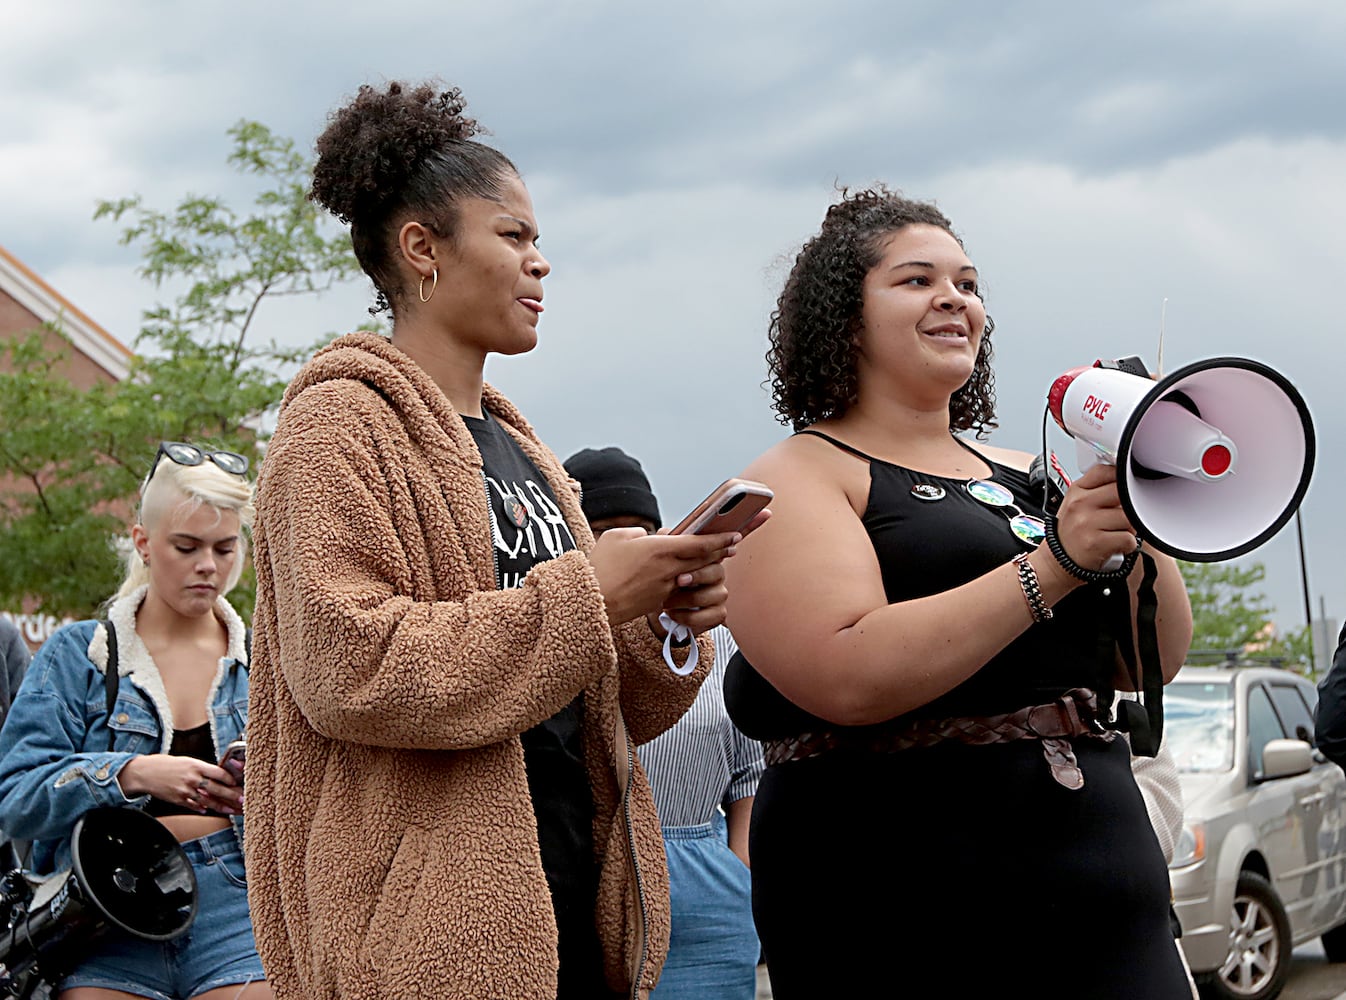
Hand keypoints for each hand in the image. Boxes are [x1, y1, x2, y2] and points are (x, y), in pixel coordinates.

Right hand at [117, 754, 242, 814]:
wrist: (145, 772)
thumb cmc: (168, 764)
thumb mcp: (187, 761)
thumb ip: (202, 769)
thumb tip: (219, 776)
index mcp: (196, 765)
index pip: (219, 773)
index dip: (230, 779)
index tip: (239, 784)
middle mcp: (192, 778)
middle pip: (216, 789)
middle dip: (231, 796)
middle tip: (243, 800)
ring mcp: (185, 790)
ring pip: (207, 800)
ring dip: (221, 806)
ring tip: (232, 810)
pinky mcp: (177, 800)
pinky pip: (193, 806)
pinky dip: (202, 808)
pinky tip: (209, 810)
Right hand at [589, 527, 738, 626]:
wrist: (592, 602)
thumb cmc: (600, 568)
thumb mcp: (616, 537)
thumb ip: (637, 533)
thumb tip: (647, 537)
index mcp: (660, 549)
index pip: (699, 542)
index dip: (720, 538)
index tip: (736, 533)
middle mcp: (668, 568)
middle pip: (704, 558)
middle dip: (722, 550)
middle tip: (736, 543)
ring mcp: (666, 587)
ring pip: (695, 574)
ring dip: (709, 566)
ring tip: (720, 558)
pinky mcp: (659, 600)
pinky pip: (681, 588)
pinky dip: (691, 580)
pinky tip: (693, 576)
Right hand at [1046, 463, 1138, 581]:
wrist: (1057, 561)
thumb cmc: (1071, 532)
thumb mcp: (1075, 503)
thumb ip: (1096, 489)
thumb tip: (1125, 480)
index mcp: (1076, 491)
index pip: (1105, 471)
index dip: (1120, 478)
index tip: (1124, 488)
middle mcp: (1080, 504)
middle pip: (1122, 493)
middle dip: (1128, 505)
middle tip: (1123, 514)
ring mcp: (1087, 523)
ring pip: (1129, 517)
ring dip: (1130, 527)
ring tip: (1117, 532)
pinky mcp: (1096, 543)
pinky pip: (1128, 538)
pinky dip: (1128, 545)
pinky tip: (1116, 545)